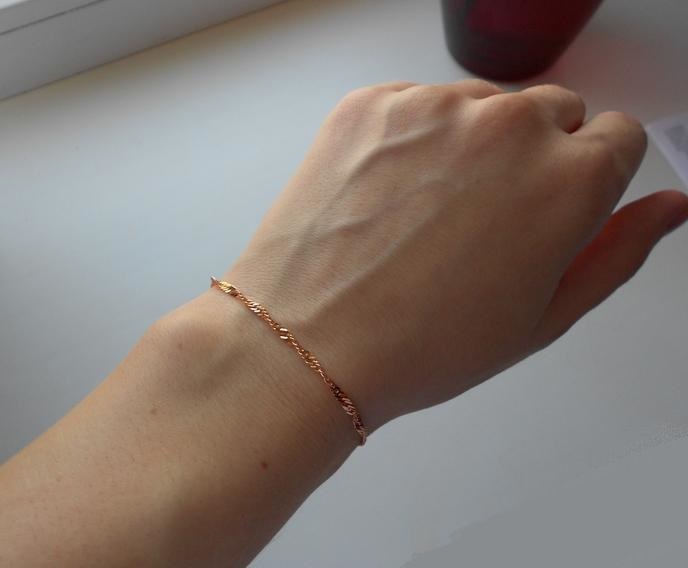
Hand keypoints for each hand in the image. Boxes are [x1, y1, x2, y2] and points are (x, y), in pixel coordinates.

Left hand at [223, 80, 687, 431]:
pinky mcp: (371, 103)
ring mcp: (433, 106)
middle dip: (534, 156)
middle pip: (552, 112)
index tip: (553, 207)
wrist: (309, 341)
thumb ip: (617, 251)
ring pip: (481, 105)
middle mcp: (509, 125)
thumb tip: (669, 206)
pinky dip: (410, 138)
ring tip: (425, 214)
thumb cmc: (425, 346)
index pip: (617, 137)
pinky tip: (385, 196)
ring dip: (470, 144)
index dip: (589, 176)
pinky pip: (415, 104)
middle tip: (482, 220)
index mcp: (569, 179)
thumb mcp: (542, 316)